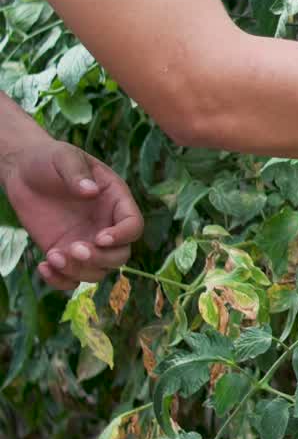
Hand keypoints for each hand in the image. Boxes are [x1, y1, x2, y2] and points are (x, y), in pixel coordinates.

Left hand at [1, 141, 143, 290]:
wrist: (23, 171)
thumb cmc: (50, 159)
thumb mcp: (64, 157)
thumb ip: (77, 173)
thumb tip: (90, 191)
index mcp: (116, 201)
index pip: (133, 225)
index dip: (122, 236)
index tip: (100, 237)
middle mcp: (106, 225)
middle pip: (120, 256)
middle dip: (99, 259)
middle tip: (73, 249)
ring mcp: (86, 242)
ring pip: (97, 271)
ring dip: (78, 272)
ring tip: (53, 256)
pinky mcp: (64, 253)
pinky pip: (72, 279)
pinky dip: (60, 281)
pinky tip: (44, 265)